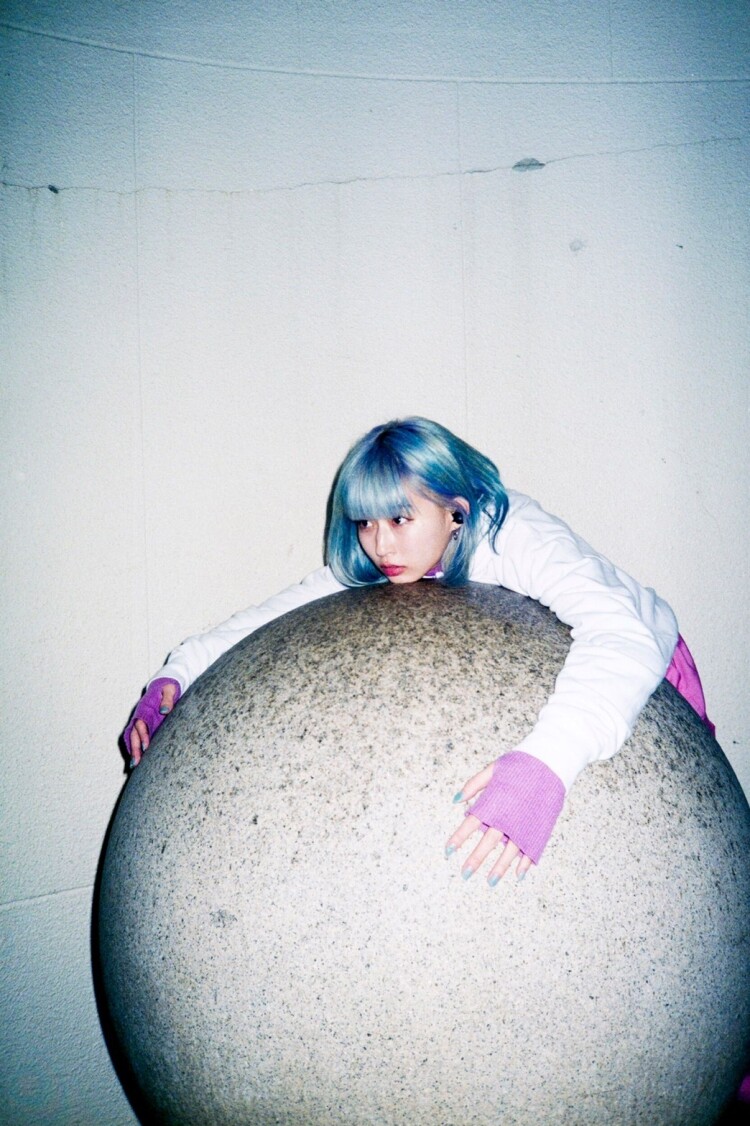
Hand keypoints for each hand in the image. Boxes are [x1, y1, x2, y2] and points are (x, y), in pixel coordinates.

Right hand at [125, 679, 179, 766]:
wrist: (164, 685)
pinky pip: (136, 739)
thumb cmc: (168, 688)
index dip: (142, 735)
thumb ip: (168, 699)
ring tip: (134, 765)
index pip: (140, 723)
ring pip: (131, 738)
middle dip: (134, 748)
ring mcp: (140, 722)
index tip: (146, 747)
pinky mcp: (145, 726)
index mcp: (144, 708)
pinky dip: (134, 749)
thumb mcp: (169, 690)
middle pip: (132, 734)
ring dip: (132, 751)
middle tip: (136, 762)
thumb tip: (164, 711)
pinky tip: (138, 761)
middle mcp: (139, 716)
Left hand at [445, 763, 533, 883]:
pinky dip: (525, 863)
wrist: (551, 763)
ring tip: (489, 882)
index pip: (470, 824)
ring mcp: (524, 825)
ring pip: (509, 852)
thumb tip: (455, 801)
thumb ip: (473, 785)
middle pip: (488, 843)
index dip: (458, 838)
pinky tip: (517, 874)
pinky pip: (531, 850)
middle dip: (475, 859)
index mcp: (493, 803)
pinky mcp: (539, 828)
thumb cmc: (520, 765)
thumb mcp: (493, 769)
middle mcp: (507, 817)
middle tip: (464, 874)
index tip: (448, 851)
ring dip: (499, 868)